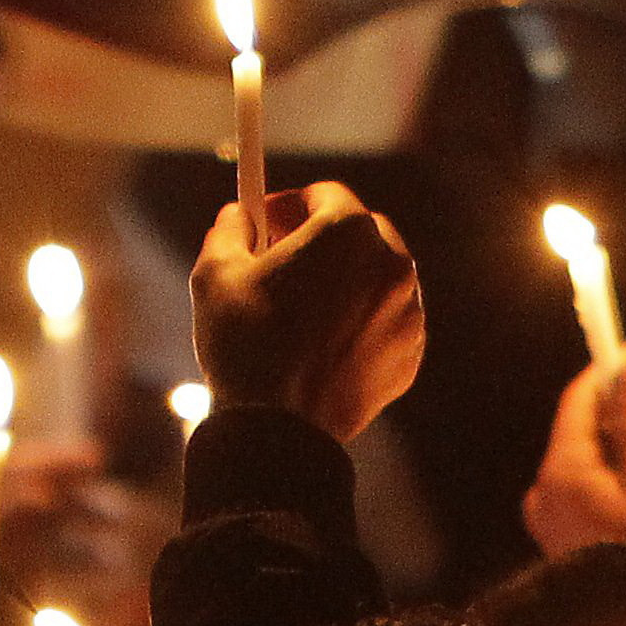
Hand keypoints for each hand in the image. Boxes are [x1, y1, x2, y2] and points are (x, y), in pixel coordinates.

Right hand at [191, 181, 426, 442]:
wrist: (279, 430)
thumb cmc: (244, 345)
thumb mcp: (214, 274)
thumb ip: (229, 229)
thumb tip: (238, 214)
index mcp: (346, 232)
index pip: (324, 195)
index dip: (288, 204)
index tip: (264, 222)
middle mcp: (390, 262)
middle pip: (358, 231)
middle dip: (321, 237)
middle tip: (282, 258)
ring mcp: (407, 310)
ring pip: (375, 276)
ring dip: (343, 278)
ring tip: (301, 307)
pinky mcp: (410, 352)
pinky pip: (385, 319)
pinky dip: (359, 320)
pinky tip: (321, 341)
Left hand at [523, 341, 625, 557]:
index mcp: (560, 470)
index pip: (578, 400)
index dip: (610, 370)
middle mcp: (541, 490)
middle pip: (581, 430)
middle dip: (622, 412)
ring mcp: (546, 518)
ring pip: (586, 459)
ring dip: (621, 447)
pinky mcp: (559, 538)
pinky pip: (586, 489)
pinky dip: (614, 477)